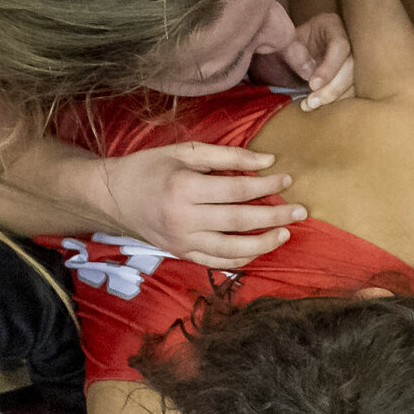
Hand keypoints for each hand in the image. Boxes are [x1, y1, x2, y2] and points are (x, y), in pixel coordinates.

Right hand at [101, 143, 303, 270]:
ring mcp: (183, 241)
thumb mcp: (184, 152)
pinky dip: (243, 258)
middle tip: (300, 210)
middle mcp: (184, 218)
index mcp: (184, 187)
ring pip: (233, 249)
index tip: (286, 180)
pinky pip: (219, 262)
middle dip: (274, 216)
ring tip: (286, 232)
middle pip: (240, 221)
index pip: (236, 189)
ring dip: (264, 243)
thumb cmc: (149, 168)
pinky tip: (260, 248)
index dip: (265, 186)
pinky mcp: (182, 254)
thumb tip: (266, 161)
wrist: (114, 197)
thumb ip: (226, 156)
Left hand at [256, 12, 355, 110]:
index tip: (312, 84)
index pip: (340, 46)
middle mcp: (349, 40)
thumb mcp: (287, 40)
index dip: (329, 67)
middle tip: (312, 101)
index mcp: (332, 26)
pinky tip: (321, 106)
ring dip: (335, 98)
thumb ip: (293, 51)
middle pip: (352, 67)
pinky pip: (352, 90)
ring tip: (312, 105)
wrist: (297, 47)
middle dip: (333, 88)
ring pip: (355, 81)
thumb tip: (309, 73)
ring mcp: (354, 58)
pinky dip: (338, 101)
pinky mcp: (352, 75)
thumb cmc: (291, 41)